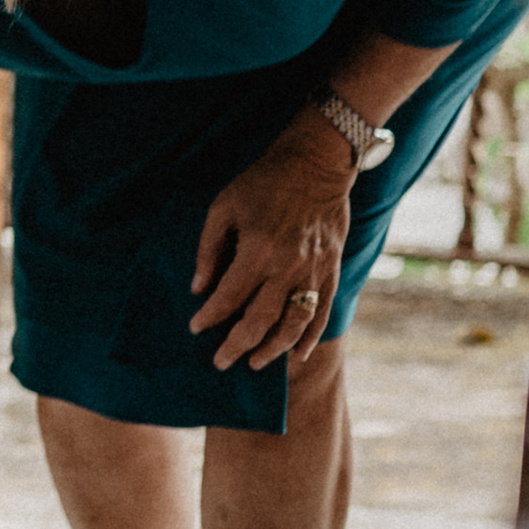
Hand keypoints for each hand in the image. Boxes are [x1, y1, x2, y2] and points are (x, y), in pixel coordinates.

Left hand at [188, 116, 351, 370]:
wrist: (317, 164)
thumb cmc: (263, 183)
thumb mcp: (223, 208)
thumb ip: (209, 250)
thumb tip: (199, 288)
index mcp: (258, 250)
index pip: (229, 297)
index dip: (210, 317)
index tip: (196, 329)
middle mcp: (288, 267)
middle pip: (261, 319)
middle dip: (238, 345)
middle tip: (221, 362)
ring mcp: (314, 271)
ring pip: (294, 324)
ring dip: (274, 349)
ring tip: (255, 363)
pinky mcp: (332, 270)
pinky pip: (323, 312)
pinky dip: (311, 337)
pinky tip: (298, 354)